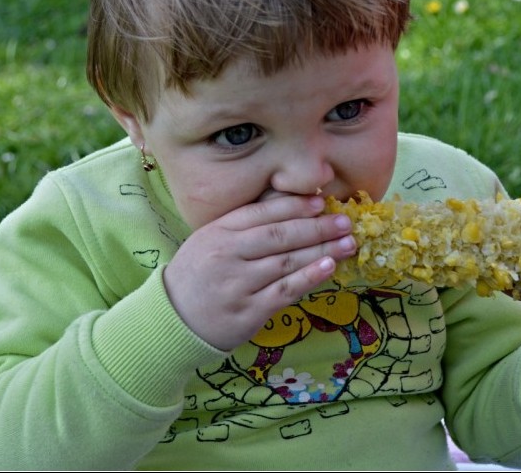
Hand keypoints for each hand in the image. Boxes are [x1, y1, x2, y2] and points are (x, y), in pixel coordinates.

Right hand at [163, 195, 355, 350]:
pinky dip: (309, 277)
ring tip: (347, 243)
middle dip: (317, 227)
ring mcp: (238, 283)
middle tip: (345, 221)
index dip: (295, 206)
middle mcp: (228, 254)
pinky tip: (329, 267)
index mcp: (219, 231)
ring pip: (287, 262)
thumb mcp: (210, 239)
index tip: (321, 201)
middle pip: (280, 236)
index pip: (263, 213)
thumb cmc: (198, 274)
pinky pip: (284, 290)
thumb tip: (288, 204)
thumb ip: (243, 224)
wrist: (173, 318)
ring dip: (322, 250)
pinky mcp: (248, 311)